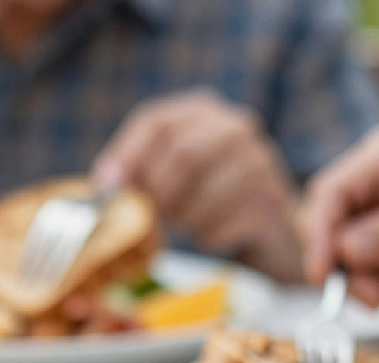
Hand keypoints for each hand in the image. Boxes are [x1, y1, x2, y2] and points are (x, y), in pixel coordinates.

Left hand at [93, 91, 302, 280]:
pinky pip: (221, 225)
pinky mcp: (272, 201)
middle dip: (157, 192)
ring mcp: (260, 160)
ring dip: (183, 219)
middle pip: (181, 153)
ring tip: (184, 224)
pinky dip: (207, 237)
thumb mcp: (172, 174)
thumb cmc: (208, 198)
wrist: (271, 226)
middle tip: (150, 215)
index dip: (127, 154)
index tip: (110, 185)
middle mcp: (235, 126)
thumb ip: (138, 171)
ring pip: (201, 194)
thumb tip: (106, 181)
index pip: (155, 120)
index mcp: (203, 110)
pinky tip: (213, 233)